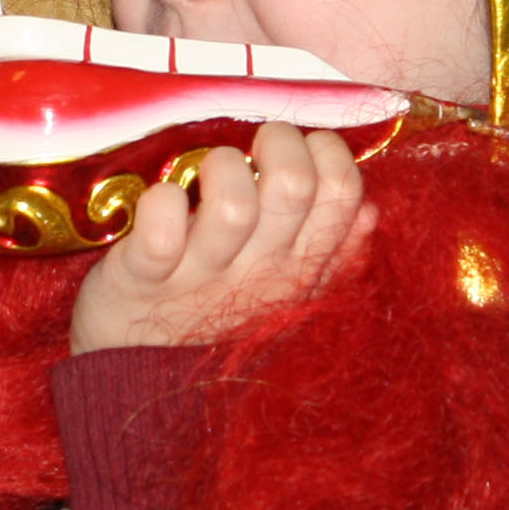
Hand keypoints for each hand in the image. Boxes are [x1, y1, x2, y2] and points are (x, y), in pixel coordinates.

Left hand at [69, 123, 372, 353]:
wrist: (138, 367)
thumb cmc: (214, 303)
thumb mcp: (283, 282)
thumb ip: (330, 247)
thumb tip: (370, 211)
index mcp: (301, 267)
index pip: (343, 194)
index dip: (328, 152)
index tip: (300, 149)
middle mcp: (259, 272)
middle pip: (294, 185)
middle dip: (278, 142)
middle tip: (256, 148)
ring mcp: (201, 276)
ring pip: (233, 204)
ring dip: (221, 167)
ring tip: (209, 173)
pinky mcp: (142, 277)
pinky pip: (160, 234)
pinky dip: (162, 203)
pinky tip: (165, 200)